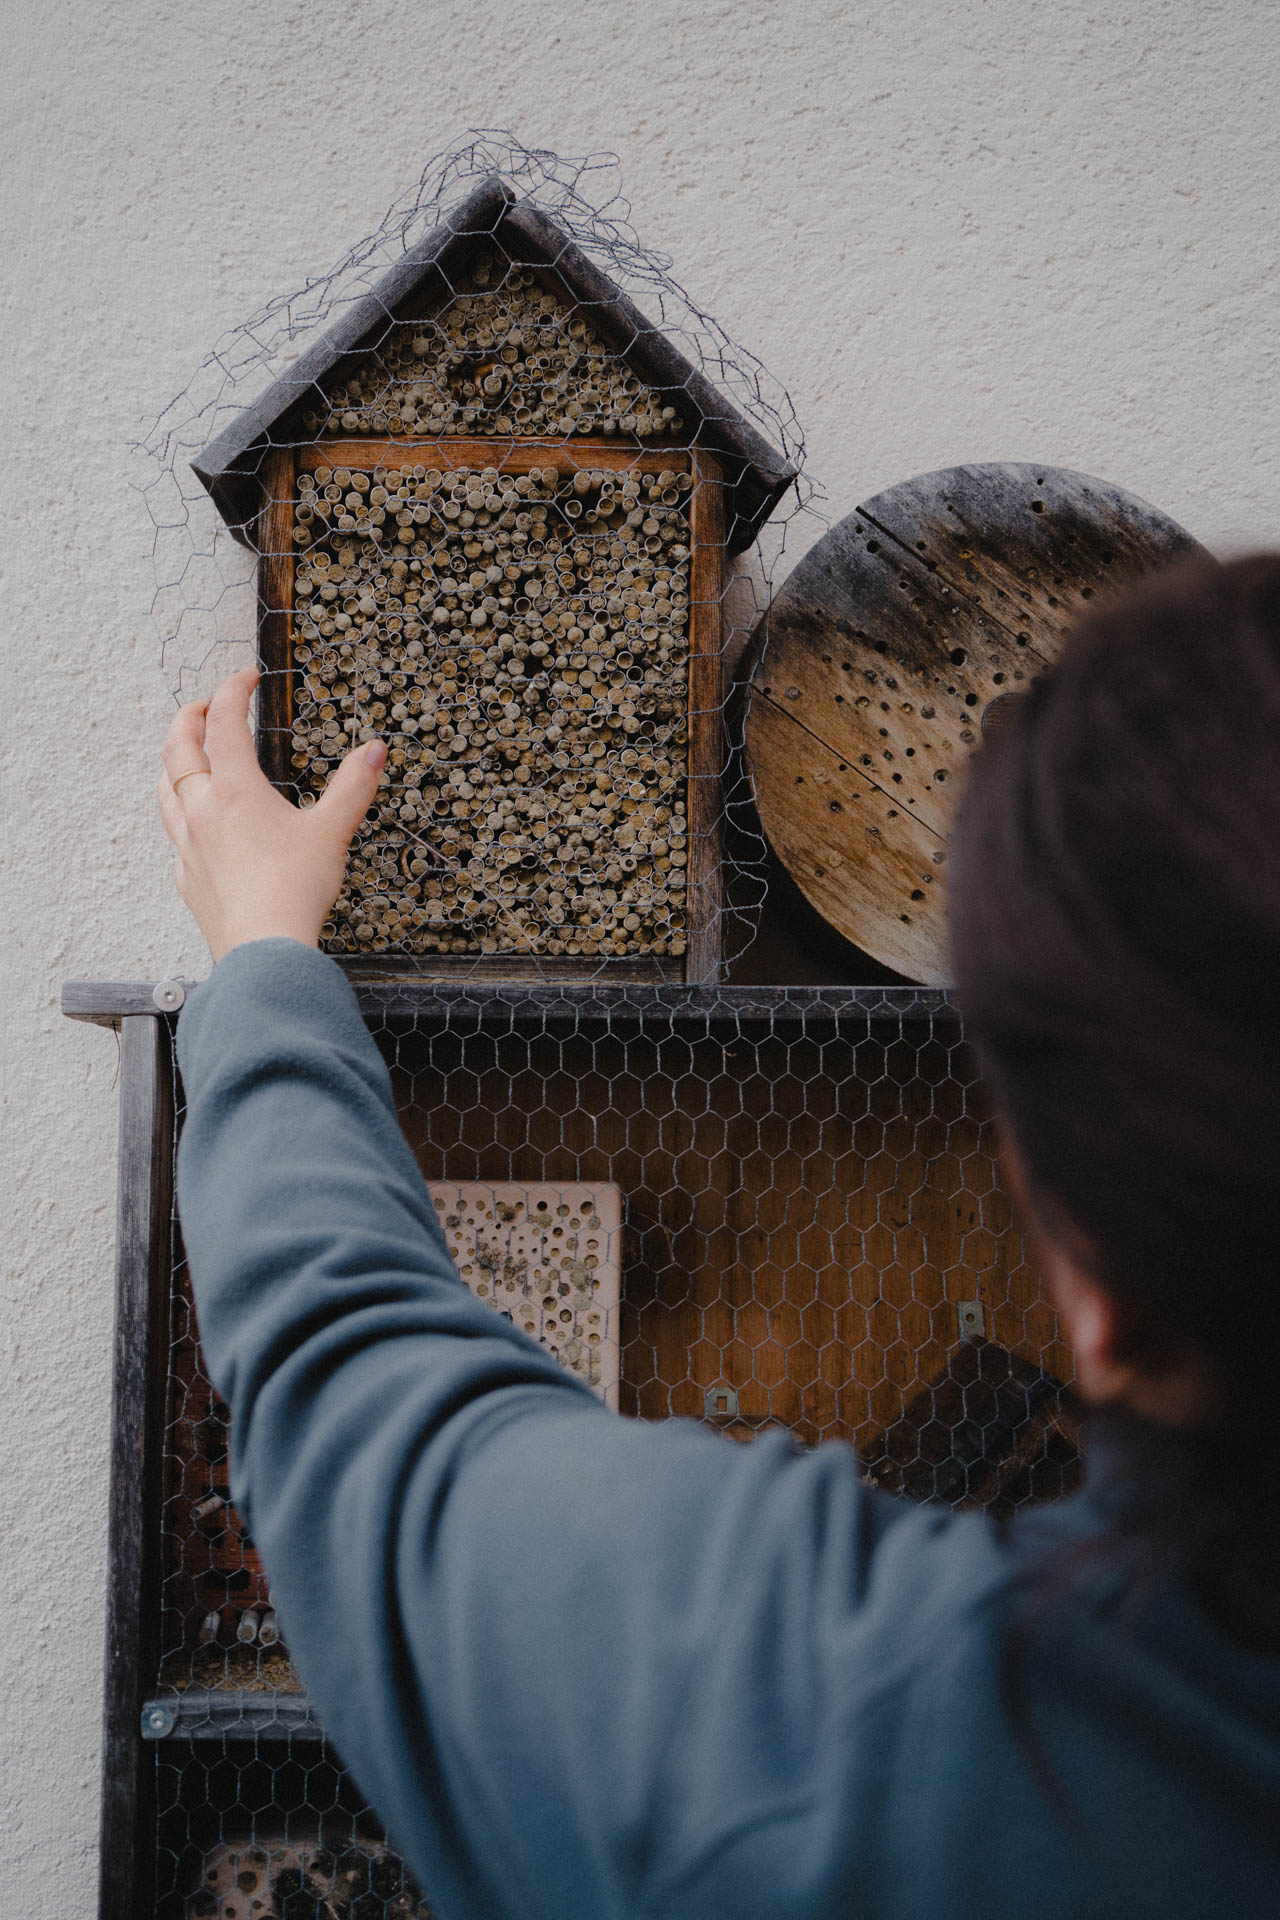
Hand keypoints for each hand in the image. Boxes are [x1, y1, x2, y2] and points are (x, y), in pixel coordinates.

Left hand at [157, 667, 386, 961]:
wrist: (265, 949)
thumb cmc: (295, 890)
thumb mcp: (333, 831)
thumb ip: (354, 785)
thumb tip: (375, 749)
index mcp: (235, 790)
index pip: (225, 723)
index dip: (233, 690)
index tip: (246, 677)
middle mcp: (203, 811)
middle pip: (178, 750)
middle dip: (189, 719)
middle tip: (204, 707)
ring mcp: (189, 846)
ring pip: (165, 791)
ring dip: (173, 765)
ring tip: (187, 757)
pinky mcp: (188, 878)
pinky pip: (174, 837)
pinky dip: (180, 817)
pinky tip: (196, 826)